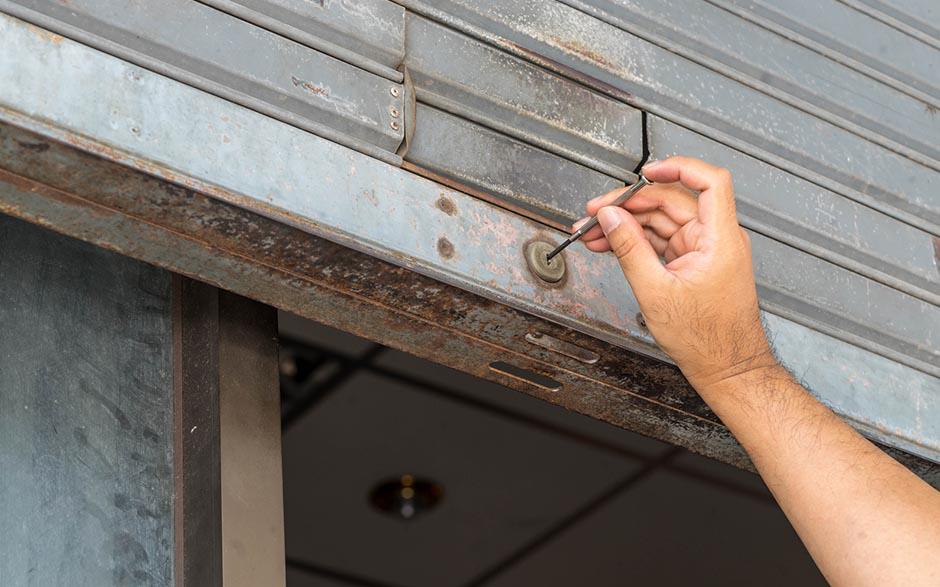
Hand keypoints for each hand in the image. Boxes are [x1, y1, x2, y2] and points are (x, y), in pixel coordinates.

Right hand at [578, 156, 777, 391]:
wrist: (726, 368)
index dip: (678, 167)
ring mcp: (704, 249)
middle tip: (594, 213)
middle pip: (671, 201)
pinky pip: (661, 240)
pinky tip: (610, 245)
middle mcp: (716, 238)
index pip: (710, 182)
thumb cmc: (707, 339)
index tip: (646, 171)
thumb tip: (610, 218)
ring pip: (661, 221)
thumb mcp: (656, 293)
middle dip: (629, 204)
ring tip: (592, 233)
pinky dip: (636, 241)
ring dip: (626, 224)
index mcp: (720, 239)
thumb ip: (630, 249)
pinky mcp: (693, 262)